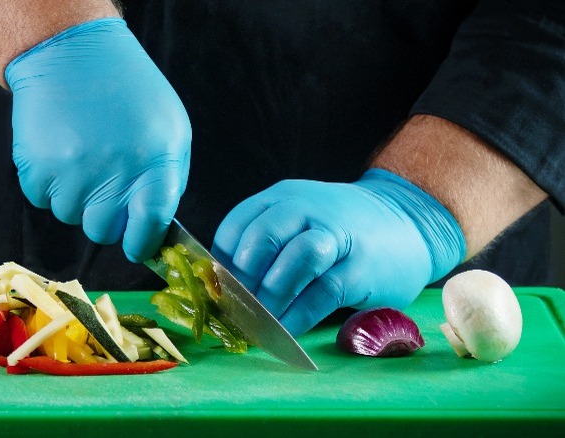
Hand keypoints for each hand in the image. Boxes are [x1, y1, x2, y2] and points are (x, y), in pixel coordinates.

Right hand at [5, 18, 190, 261]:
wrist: (68, 54)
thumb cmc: (126, 90)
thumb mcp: (170, 127)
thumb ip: (168, 178)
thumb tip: (155, 224)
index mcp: (155, 161)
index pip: (151, 224)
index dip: (141, 242)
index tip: (136, 245)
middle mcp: (114, 172)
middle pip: (103, 231)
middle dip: (104, 218)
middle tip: (103, 186)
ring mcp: (73, 172)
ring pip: (70, 216)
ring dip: (74, 197)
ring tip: (80, 156)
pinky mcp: (36, 167)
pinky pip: (41, 199)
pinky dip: (48, 183)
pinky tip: (58, 151)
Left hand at [212, 169, 465, 335]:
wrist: (409, 222)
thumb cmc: (341, 230)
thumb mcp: (300, 220)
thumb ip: (266, 244)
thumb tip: (222, 287)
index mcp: (284, 197)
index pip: (238, 225)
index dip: (221, 262)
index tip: (215, 291)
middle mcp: (309, 209)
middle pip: (263, 238)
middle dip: (242, 279)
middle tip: (234, 308)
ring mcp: (339, 236)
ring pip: (295, 260)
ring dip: (271, 296)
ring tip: (260, 321)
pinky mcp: (362, 268)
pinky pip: (323, 293)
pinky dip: (299, 316)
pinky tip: (285, 331)